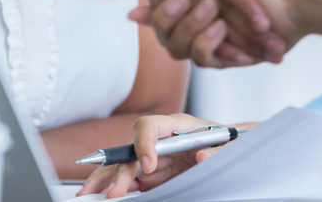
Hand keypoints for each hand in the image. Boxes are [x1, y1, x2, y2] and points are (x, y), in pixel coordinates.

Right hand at [77, 113, 223, 197]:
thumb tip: (202, 154)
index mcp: (178, 126)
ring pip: (124, 165)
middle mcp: (161, 140)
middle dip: (120, 171)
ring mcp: (155, 157)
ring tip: (89, 194)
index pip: (151, 126)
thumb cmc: (230, 141)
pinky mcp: (154, 173)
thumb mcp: (231, 145)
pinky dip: (115, 186)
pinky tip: (100, 194)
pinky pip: (131, 179)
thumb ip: (220, 150)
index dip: (144, 143)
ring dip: (106, 179)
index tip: (148, 165)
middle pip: (131, 150)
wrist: (232, 149)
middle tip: (114, 193)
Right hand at [142, 0, 304, 65]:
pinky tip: (229, 35)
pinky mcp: (227, 49)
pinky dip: (219, 51)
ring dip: (198, 35)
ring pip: (180, 46)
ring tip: (221, 24)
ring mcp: (211, 29)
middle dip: (181, 18)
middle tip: (206, 4)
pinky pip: (206, 59)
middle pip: (165, 25)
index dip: (160, 2)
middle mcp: (197, 5)